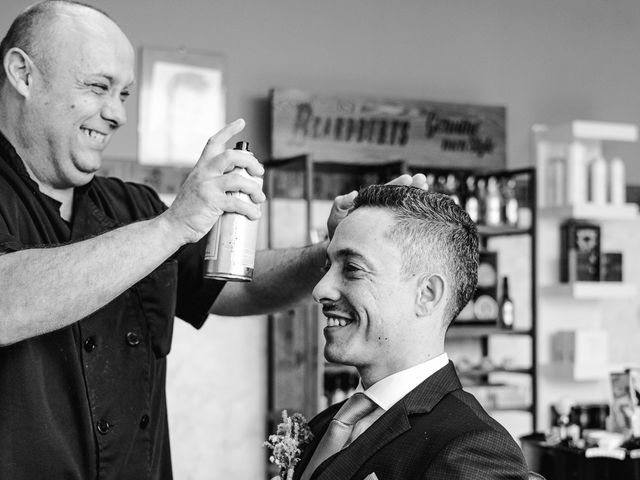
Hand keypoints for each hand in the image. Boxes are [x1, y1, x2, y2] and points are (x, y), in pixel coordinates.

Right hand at [163, 119, 265, 242]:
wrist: (173, 226)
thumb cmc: (189, 210)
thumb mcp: (197, 187)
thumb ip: (213, 180)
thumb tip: (238, 180)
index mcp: (201, 167)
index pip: (214, 142)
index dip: (229, 130)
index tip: (241, 122)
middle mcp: (204, 173)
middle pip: (231, 155)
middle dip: (251, 161)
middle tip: (259, 172)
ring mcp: (207, 187)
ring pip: (238, 179)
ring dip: (254, 189)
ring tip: (260, 198)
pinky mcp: (212, 202)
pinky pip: (237, 202)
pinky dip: (250, 209)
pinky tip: (255, 214)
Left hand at [325, 173, 428, 238]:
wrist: (342, 257)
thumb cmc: (338, 235)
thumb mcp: (335, 219)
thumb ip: (340, 205)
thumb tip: (353, 194)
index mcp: (371, 205)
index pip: (386, 192)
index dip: (397, 185)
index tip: (408, 178)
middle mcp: (382, 212)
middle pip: (399, 198)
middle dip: (412, 188)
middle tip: (423, 180)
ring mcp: (388, 224)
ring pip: (404, 210)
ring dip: (416, 202)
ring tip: (429, 194)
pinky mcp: (392, 236)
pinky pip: (404, 226)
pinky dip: (414, 221)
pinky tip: (427, 216)